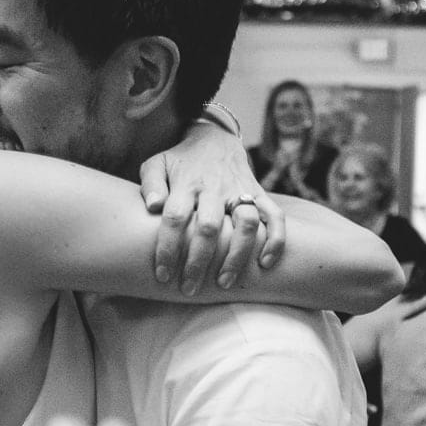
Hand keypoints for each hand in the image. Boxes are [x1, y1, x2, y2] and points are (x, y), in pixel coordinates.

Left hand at [138, 122, 286, 293]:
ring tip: (224, 283)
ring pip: (246, 225)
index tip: (162, 274)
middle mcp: (215, 188)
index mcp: (186, 183)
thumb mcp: (156, 165)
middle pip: (209, 227)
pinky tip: (265, 264)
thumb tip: (153, 207)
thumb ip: (151, 185)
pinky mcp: (259, 193)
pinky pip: (275, 216)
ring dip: (236, 256)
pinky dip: (275, 240)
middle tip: (189, 288)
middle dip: (199, 261)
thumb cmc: (180, 161)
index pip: (175, 217)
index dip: (168, 247)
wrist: (214, 138)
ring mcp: (240, 191)